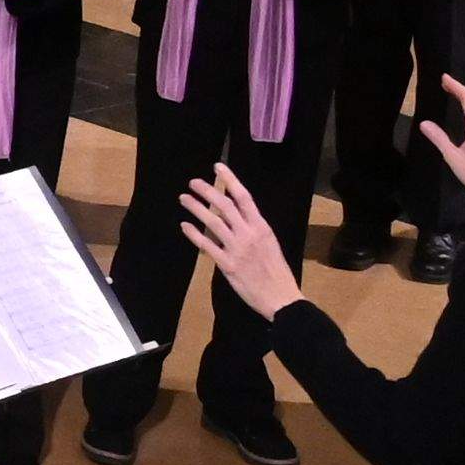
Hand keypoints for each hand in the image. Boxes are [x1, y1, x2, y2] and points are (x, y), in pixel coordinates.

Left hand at [171, 162, 305, 319]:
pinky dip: (194, 234)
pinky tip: (185, 226)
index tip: (217, 167)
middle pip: (225, 205)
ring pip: (213, 222)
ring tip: (184, 199)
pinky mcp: (227, 265)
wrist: (280, 297)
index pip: (244, 197)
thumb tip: (238, 217)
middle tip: (193, 182)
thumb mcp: (270, 244)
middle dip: (207, 190)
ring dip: (196, 208)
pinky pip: (207, 245)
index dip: (230, 180)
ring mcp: (237, 249)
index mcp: (261, 227)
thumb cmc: (277, 272)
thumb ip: (254, 229)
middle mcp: (248, 234)